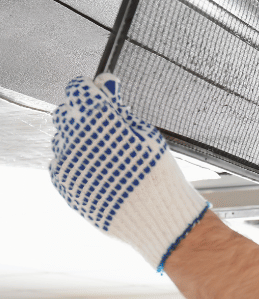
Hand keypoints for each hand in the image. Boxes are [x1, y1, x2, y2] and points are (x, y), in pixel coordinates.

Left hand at [49, 74, 208, 270]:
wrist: (156, 216)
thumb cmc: (157, 173)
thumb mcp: (146, 132)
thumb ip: (118, 106)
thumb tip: (103, 81)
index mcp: (97, 118)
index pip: (79, 88)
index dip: (94, 90)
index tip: (105, 96)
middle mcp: (74, 137)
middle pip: (66, 111)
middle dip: (83, 114)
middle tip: (108, 128)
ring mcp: (66, 162)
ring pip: (62, 137)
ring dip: (79, 139)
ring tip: (107, 154)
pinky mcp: (63, 183)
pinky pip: (60, 162)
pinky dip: (76, 161)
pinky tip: (100, 170)